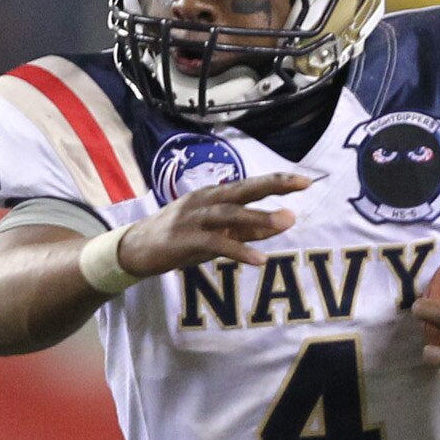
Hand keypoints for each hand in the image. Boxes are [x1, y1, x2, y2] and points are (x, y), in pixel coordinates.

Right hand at [113, 172, 314, 277]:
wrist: (134, 250)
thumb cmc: (178, 240)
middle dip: (273, 185)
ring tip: (287, 221)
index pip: (250, 185)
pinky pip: (215, 243)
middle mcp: (204, 200)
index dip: (277, 181)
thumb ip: (246, 229)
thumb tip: (280, 224)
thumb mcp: (215, 233)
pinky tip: (259, 259)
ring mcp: (192, 218)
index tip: (305, 180)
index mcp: (213, 195)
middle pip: (243, 189)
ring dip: (259, 217)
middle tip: (303, 184)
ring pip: (230, 213)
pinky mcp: (184, 239)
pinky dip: (238, 250)